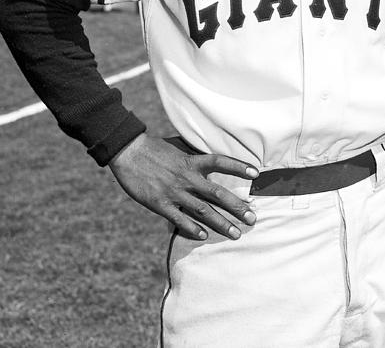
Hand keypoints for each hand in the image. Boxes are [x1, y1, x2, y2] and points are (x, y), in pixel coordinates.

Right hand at [108, 133, 258, 240]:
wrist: (128, 152)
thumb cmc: (153, 149)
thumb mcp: (177, 148)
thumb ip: (193, 157)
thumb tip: (208, 161)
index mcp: (192, 161)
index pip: (221, 162)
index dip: (239, 167)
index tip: (257, 174)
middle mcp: (187, 177)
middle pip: (218, 194)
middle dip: (237, 207)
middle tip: (252, 218)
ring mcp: (174, 192)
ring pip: (203, 211)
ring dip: (221, 223)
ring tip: (235, 233)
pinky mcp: (160, 203)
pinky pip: (179, 219)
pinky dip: (192, 229)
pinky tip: (203, 236)